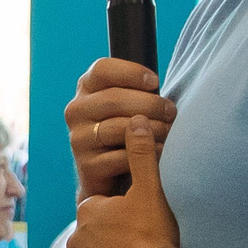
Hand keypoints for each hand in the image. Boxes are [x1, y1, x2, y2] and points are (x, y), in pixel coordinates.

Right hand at [64, 58, 179, 199]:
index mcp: (86, 89)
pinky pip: (120, 157)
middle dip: (150, 104)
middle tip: (171, 112)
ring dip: (151, 130)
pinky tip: (157, 153)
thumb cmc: (128, 132)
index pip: (102, 69)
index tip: (155, 82)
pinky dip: (143, 155)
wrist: (111, 177)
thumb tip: (155, 84)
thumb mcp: (128, 104)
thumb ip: (137, 89)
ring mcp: (79, 139)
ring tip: (167, 132)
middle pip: (113, 99)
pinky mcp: (87, 166)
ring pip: (118, 128)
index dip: (131, 72)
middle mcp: (76, 111)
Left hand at [68, 116, 179, 247]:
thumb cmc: (153, 235)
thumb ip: (142, 155)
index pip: (101, 207)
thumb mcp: (151, 190)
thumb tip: (137, 120)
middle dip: (114, 236)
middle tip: (141, 242)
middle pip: (97, 234)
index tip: (140, 219)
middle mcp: (76, 240)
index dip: (122, 212)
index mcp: (88, 212)